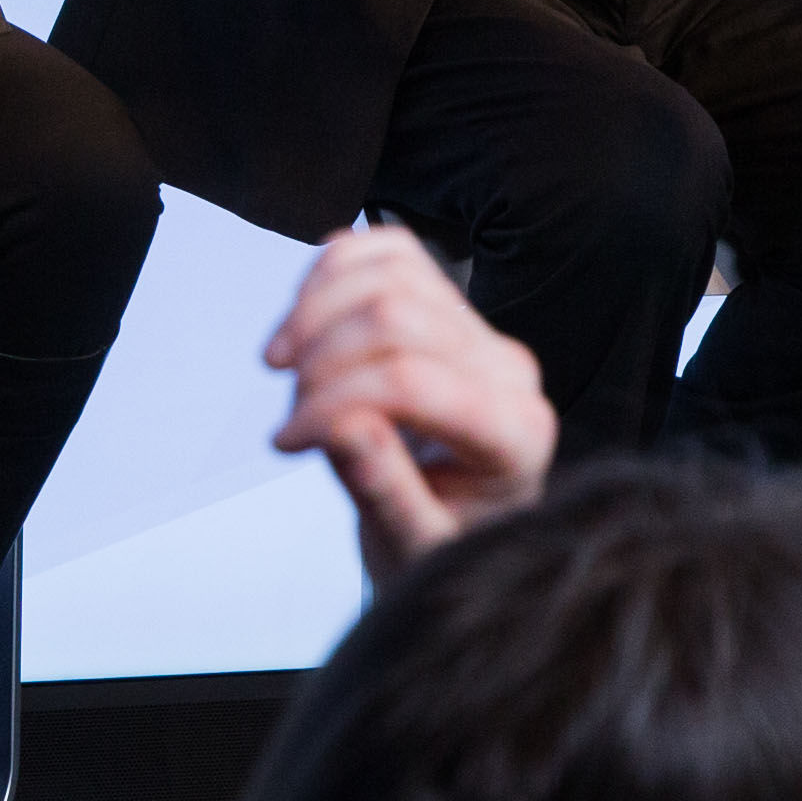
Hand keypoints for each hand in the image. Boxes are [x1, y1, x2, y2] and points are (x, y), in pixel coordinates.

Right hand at [265, 224, 558, 579]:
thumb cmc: (443, 546)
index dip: (332, 400)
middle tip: (292, 420)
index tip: (285, 442)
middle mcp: (509, 370)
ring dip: (317, 312)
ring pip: (390, 272)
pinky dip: (333, 271)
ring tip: (289, 371)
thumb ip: (386, 492)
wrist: (458, 530)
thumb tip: (341, 427)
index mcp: (516, 434)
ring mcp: (481, 330)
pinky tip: (303, 322)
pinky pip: (391, 251)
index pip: (413, 381)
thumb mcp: (416, 549)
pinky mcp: (450, 304)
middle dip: (322, 360)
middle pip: (396, 317)